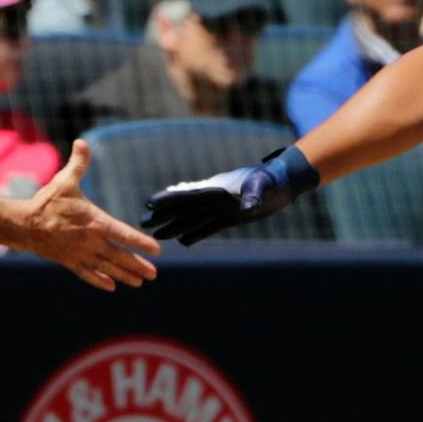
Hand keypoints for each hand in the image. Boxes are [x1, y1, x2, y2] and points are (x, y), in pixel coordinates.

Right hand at [0, 140, 158, 290]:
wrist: (23, 224)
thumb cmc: (47, 202)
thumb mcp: (64, 181)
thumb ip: (78, 164)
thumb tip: (82, 142)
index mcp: (95, 222)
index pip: (124, 234)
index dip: (141, 242)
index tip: (157, 250)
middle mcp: (91, 241)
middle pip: (120, 256)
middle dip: (138, 265)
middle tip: (153, 273)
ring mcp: (80, 253)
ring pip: (107, 267)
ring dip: (124, 275)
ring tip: (139, 282)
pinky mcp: (69, 261)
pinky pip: (87, 273)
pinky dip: (99, 280)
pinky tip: (111, 286)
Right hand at [142, 145, 316, 245]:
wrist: (282, 183)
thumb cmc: (271, 180)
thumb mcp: (262, 186)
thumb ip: (252, 195)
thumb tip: (247, 206)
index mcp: (215, 189)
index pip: (186, 196)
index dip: (168, 200)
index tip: (149, 204)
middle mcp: (213, 199)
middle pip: (182, 208)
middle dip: (162, 215)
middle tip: (141, 222)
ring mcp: (219, 209)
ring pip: (191, 219)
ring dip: (174, 226)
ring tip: (155, 234)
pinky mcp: (229, 218)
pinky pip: (207, 228)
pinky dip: (195, 234)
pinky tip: (183, 241)